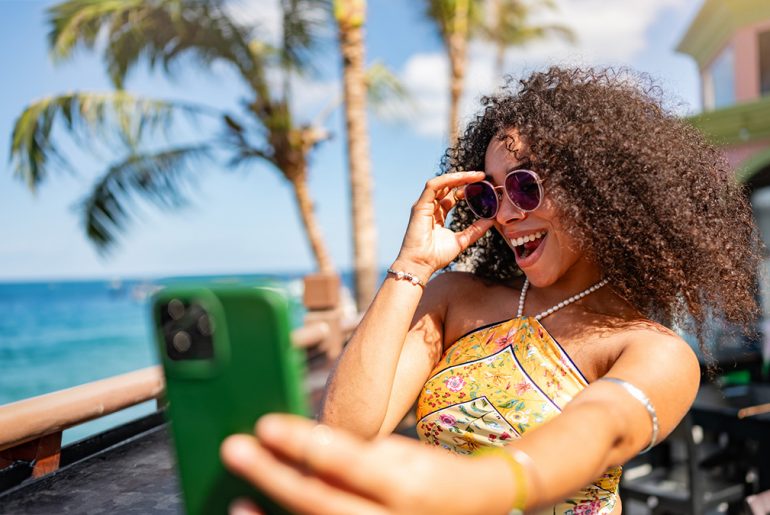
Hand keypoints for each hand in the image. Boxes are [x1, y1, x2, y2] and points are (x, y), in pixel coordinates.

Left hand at [220, 414, 513, 514]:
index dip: (306, 443)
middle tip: (234, 449)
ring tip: (237, 504)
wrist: (472, 512)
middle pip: (323, 503)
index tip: (266, 424)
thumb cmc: (432, 478)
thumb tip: (300, 447)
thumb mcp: (403, 456)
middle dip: (274, 476)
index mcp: (407, 485)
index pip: (349, 461)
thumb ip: (355, 456)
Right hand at [395, 172, 494, 278]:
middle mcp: (431, 207)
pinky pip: (433, 186)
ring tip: (475, 176)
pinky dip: (447, 179)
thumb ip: (475, 230)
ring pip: (441, 183)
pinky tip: (461, 178)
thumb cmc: (436, 256)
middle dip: (465, 179)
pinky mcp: (420, 206)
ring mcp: (424, 205)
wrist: (421, 265)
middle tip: (482, 177)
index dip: (467, 189)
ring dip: (459, 177)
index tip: (483, 187)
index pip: (453, 196)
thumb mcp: (462, 240)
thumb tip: (491, 220)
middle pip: (448, 187)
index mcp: (438, 215)